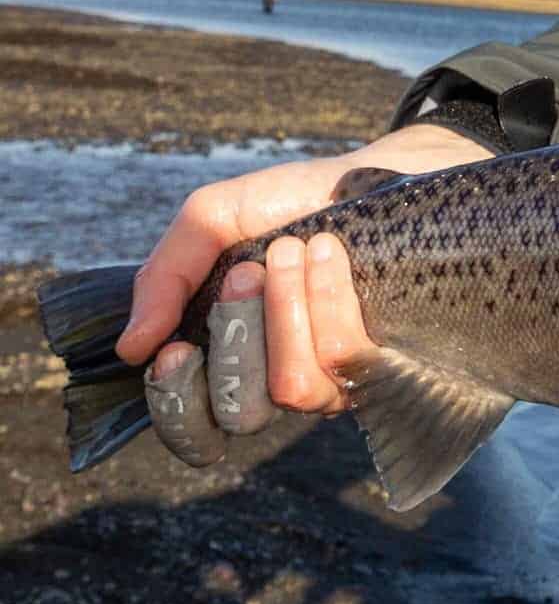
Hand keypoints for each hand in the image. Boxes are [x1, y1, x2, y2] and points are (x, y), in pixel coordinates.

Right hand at [119, 124, 492, 448]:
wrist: (373, 177)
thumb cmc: (290, 204)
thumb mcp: (213, 220)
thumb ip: (164, 277)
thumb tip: (132, 347)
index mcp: (230, 354)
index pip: (194, 426)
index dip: (177, 403)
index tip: (176, 350)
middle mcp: (279, 379)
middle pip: (238, 411)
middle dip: (236, 332)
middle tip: (249, 270)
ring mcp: (334, 380)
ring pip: (290, 387)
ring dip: (284, 310)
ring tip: (295, 250)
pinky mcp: (382, 366)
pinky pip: (341, 358)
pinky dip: (327, 298)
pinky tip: (329, 253)